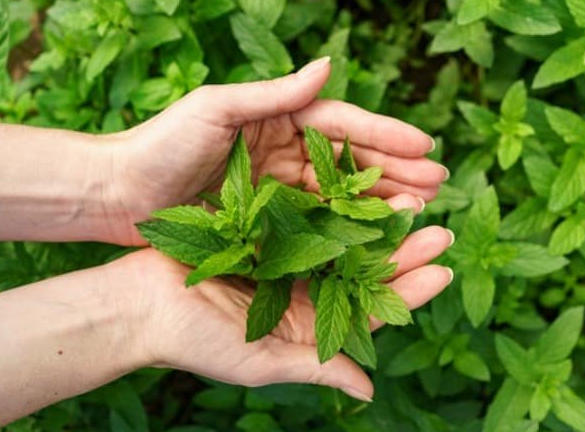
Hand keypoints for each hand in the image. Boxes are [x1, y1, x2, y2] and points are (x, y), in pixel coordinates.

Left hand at [106, 57, 447, 244]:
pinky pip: (316, 224)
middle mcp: (285, 152)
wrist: (119, 193)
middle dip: (396, 171)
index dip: (386, 135)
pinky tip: (376, 236)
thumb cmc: (161, 143)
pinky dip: (347, 228)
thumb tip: (331, 64)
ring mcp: (278, 188)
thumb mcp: (218, 109)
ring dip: (380, 201)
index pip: (342, 125)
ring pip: (340, 195)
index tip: (426, 146)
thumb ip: (276, 94)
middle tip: (439, 184)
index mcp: (278, 119)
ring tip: (420, 210)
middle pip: (351, 161)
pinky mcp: (267, 221)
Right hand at [129, 195, 453, 401]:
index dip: (409, 292)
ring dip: (376, 225)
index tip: (443, 271)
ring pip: (344, 243)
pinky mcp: (265, 235)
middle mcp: (303, 294)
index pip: (371, 313)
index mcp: (308, 329)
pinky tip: (359, 190)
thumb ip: (317, 370)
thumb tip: (369, 391)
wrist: (140, 303)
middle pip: (365, 274)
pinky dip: (335, 206)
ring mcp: (285, 263)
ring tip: (410, 204)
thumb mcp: (259, 362)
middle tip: (439, 230)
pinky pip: (309, 218)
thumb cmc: (195, 340)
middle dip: (404, 253)